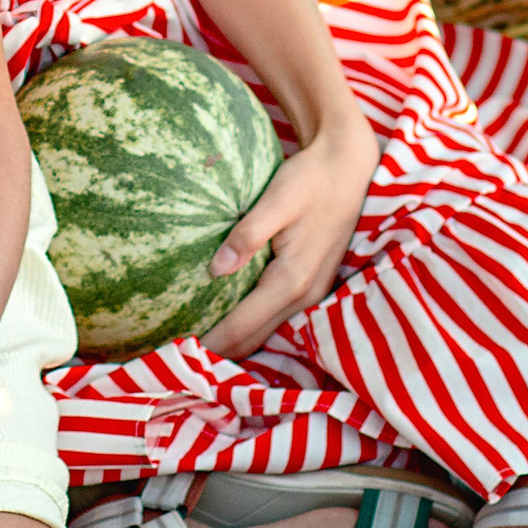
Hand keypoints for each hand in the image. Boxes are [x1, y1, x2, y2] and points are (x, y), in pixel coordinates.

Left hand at [201, 117, 379, 358]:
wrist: (349, 169)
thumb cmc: (310, 180)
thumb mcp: (277, 200)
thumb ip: (248, 234)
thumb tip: (216, 268)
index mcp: (291, 280)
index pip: (242, 326)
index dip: (211, 344)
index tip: (178, 356)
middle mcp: (304, 295)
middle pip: (255, 340)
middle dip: (220, 353)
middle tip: (179, 358)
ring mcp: (312, 293)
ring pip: (267, 333)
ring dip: (236, 343)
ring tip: (198, 347)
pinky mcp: (312, 284)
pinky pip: (277, 318)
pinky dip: (252, 327)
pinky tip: (230, 321)